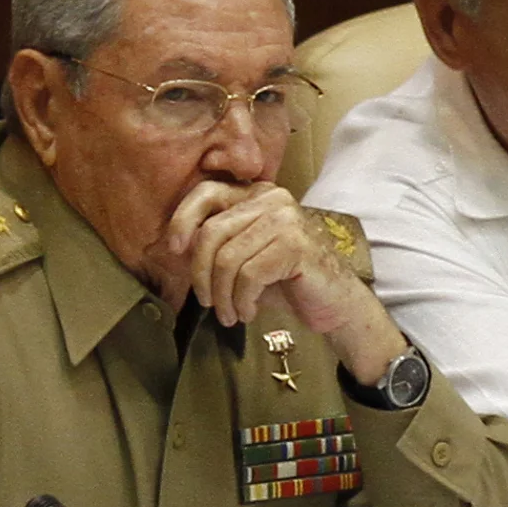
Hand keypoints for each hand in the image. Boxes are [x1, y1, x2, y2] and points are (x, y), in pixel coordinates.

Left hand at [160, 180, 405, 382]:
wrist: (334, 302)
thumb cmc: (286, 281)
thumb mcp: (244, 257)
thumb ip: (216, 245)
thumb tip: (173, 246)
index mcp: (257, 194)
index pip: (207, 193)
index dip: (182, 220)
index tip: (175, 251)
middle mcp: (272, 199)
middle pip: (211, 233)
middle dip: (200, 275)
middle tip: (208, 303)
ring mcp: (286, 220)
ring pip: (227, 259)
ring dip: (222, 296)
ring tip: (230, 314)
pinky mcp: (296, 246)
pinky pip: (249, 276)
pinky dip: (242, 301)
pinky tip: (248, 312)